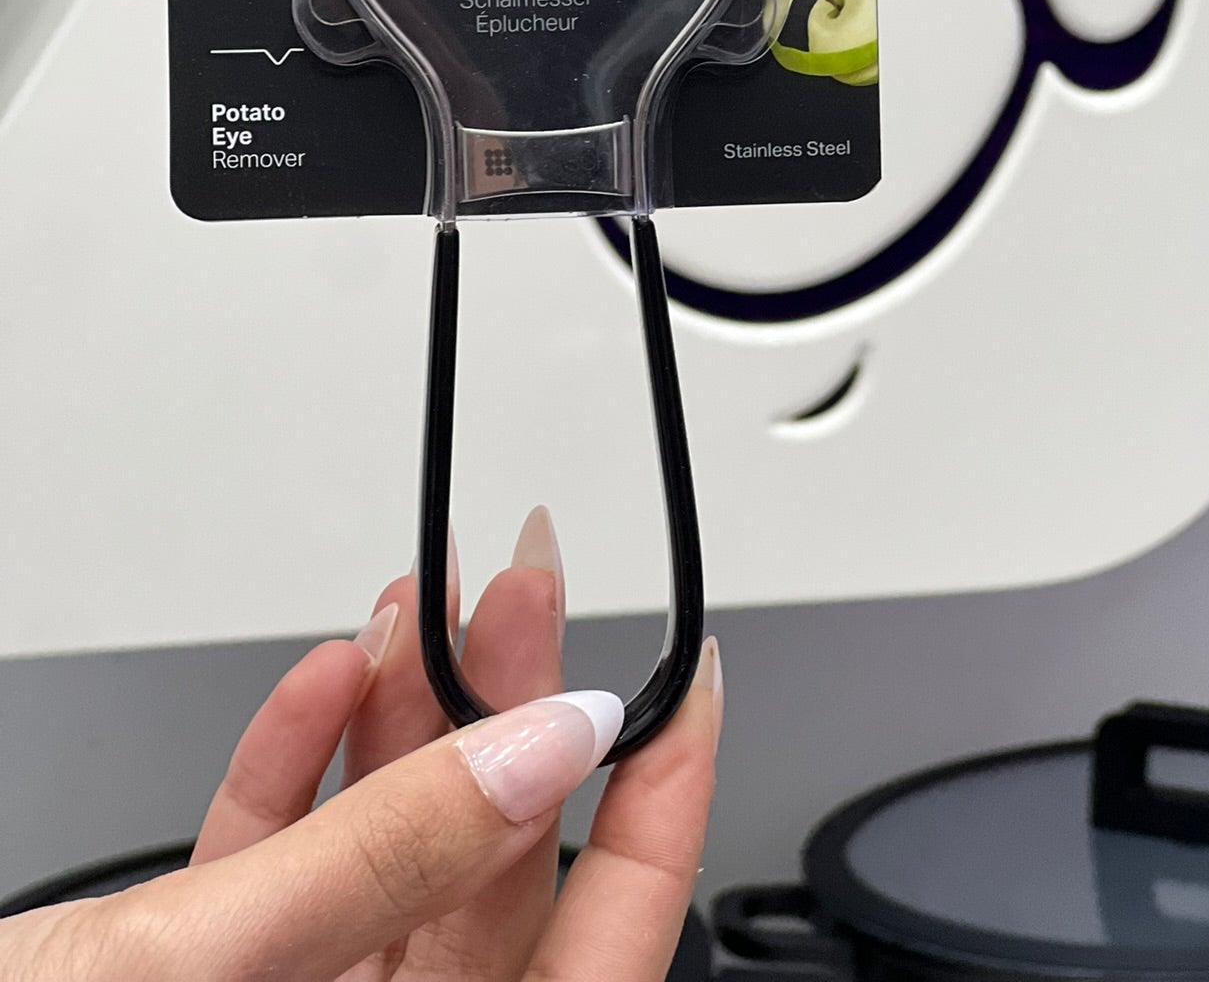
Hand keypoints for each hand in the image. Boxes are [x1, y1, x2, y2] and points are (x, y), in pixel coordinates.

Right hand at [0, 511, 720, 979]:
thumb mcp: (200, 972)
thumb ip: (382, 860)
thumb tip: (546, 744)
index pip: (603, 951)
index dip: (664, 813)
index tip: (690, 682)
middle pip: (490, 868)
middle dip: (511, 708)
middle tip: (522, 585)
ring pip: (389, 849)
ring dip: (407, 714)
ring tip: (426, 597)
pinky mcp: (200, 968)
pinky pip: (283, 857)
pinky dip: (302, 758)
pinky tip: (318, 678)